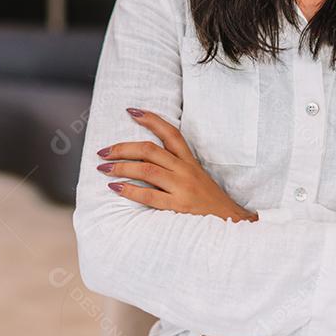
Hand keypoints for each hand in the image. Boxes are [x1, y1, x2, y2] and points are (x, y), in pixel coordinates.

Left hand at [96, 107, 256, 221]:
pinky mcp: (178, 206)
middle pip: (150, 149)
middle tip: (103, 151)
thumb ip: (176, 167)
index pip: (170, 133)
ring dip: (121, 167)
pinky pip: (149, 195)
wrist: (232, 224)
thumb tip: (146, 160)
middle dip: (123, 148)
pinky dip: (129, 190)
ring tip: (103, 168)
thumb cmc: (210, 202)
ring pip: (146, 169)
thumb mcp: (197, 178)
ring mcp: (182, 188)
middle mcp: (186, 170)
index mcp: (190, 161)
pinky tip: (115, 188)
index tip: (131, 111)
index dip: (151, 119)